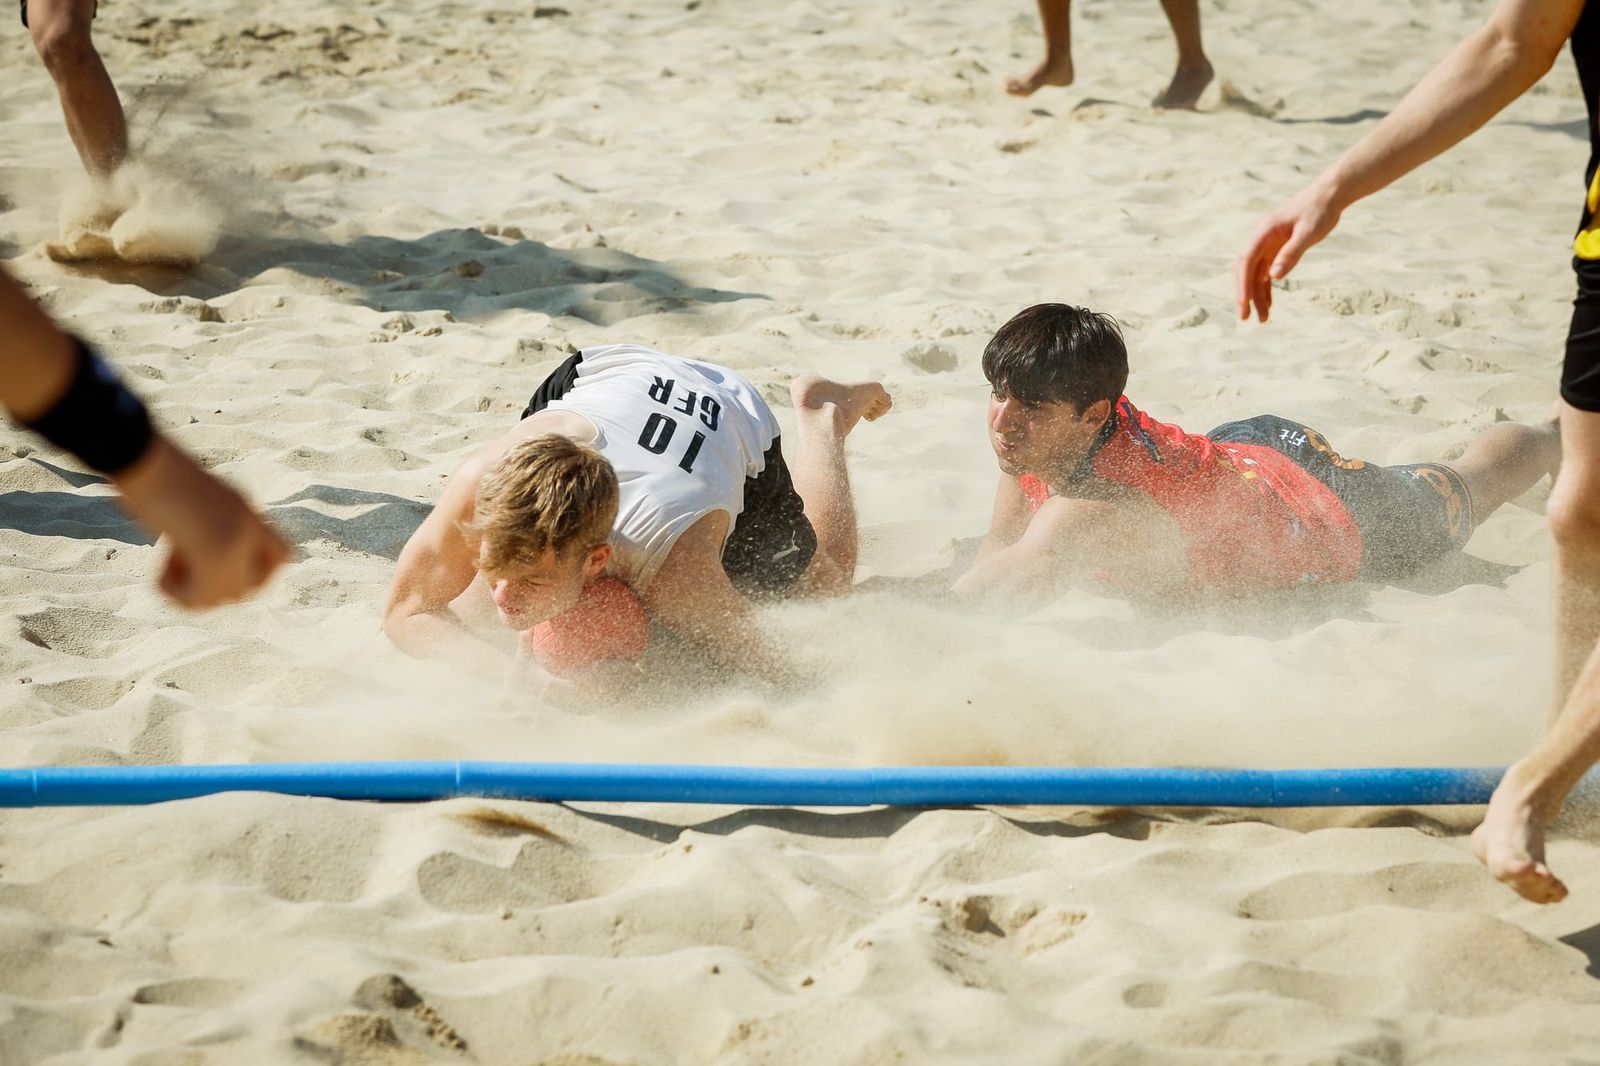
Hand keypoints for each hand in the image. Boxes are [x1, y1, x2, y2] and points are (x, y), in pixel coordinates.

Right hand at [112, 436, 288, 606]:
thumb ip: (203, 527)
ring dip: (192, 591)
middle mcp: (248, 526)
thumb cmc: (154, 470)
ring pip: (224, 596)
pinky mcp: (213, 552)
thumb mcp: (189, 498)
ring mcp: (235, 539)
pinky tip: (160, 570)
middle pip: (254, 586)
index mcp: (246, 510)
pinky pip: (198, 599)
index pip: (283, 555)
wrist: (140, 453)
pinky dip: (174, 593)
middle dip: (219, 587)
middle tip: (189, 564)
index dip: (258, 572)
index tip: (221, 566)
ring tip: (169, 562)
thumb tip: (186, 551)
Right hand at [1234, 186, 1341, 322]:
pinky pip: (1267, 272)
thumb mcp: (1308, 232)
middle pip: (1246, 271)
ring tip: (1263, 318)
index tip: (1243, 304)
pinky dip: (1267, 288)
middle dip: (1245, 295)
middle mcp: (1261, 239)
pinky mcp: (1278, 249)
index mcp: (1263, 232)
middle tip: (1246, 318)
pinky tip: (1270, 304)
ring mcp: (1268, 245)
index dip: (1242, 284)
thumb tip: (1274, 277)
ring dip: (1257, 296)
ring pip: (1256, 274)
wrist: (1330, 195)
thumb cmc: (1319, 210)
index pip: (1246, 262)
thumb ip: (1291, 253)